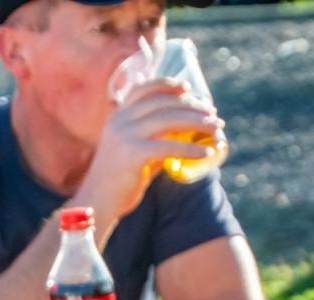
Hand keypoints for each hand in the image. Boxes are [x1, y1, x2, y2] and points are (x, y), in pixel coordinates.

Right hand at [75, 79, 223, 224]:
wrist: (97, 201)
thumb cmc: (118, 179)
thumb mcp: (133, 150)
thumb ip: (155, 137)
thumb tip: (189, 130)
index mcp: (117, 116)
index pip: (144, 90)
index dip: (166, 85)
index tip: (187, 88)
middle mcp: (119, 121)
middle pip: (163, 103)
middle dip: (192, 106)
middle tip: (213, 115)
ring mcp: (124, 136)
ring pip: (169, 120)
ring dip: (198, 122)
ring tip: (216, 129)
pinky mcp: (132, 154)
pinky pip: (170, 147)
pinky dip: (191, 148)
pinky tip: (206, 153)